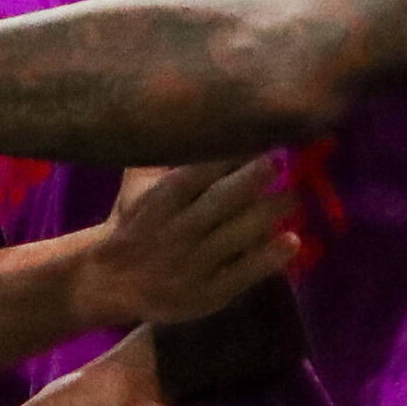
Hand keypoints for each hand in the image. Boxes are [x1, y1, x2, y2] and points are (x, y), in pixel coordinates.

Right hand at [68, 159, 297, 328]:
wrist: (112, 282)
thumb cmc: (135, 223)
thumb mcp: (136, 187)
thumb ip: (162, 155)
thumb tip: (189, 111)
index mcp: (157, 203)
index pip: (193, 174)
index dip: (224, 156)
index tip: (254, 137)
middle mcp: (174, 232)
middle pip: (218, 202)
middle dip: (250, 180)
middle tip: (279, 160)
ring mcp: (191, 265)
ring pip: (236, 236)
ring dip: (268, 213)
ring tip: (294, 195)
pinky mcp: (207, 294)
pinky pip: (242, 274)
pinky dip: (269, 258)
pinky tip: (292, 240)